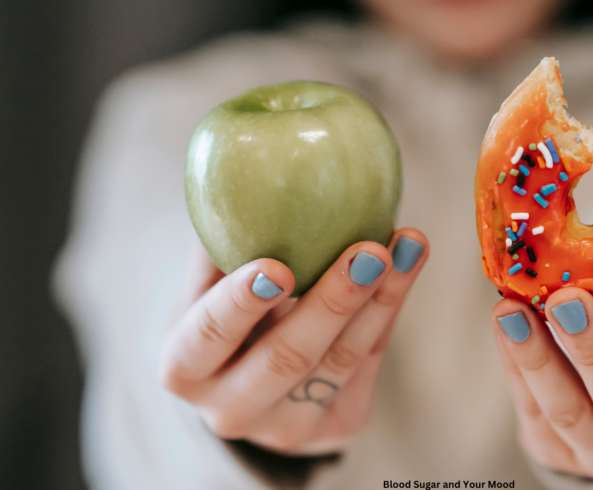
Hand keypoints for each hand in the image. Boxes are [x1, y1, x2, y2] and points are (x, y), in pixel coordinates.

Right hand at [159, 229, 428, 454]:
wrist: (249, 383)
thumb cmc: (224, 310)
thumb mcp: (207, 283)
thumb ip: (220, 239)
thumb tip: (240, 164)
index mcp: (184, 369)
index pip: (208, 336)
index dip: (240, 303)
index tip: (276, 266)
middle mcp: (230, 411)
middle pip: (286, 358)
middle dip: (332, 303)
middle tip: (368, 250)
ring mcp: (286, 429)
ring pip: (340, 362)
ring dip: (379, 299)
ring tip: (407, 245)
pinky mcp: (337, 427)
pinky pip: (368, 363)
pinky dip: (389, 309)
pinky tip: (408, 263)